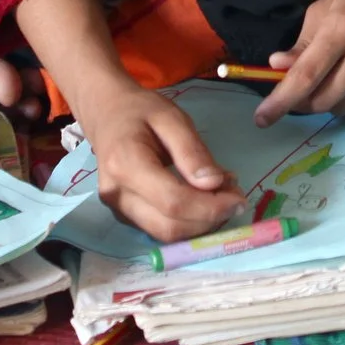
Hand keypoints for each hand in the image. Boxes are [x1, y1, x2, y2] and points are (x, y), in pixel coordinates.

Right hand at [81, 83, 242, 242]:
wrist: (106, 113)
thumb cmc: (139, 111)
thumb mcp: (171, 118)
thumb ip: (192, 151)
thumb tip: (214, 184)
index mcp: (125, 164)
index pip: (173, 201)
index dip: (210, 207)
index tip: (239, 198)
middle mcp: (117, 194)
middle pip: (169, 226)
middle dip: (210, 219)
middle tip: (235, 197)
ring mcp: (117, 209)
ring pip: (165, 234)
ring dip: (201, 223)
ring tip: (222, 196)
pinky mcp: (124, 216)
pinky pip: (160, 228)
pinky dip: (188, 221)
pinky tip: (203, 200)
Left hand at [255, 0, 344, 125]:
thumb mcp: (325, 10)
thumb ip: (301, 43)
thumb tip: (277, 68)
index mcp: (343, 27)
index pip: (306, 75)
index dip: (281, 100)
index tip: (262, 119)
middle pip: (323, 99)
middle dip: (304, 102)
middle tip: (301, 92)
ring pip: (343, 110)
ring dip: (330, 103)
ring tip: (337, 77)